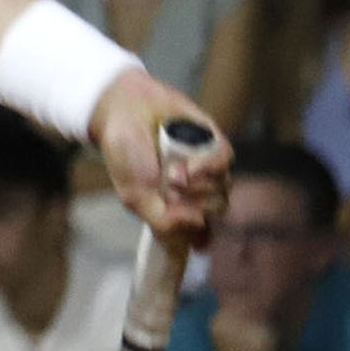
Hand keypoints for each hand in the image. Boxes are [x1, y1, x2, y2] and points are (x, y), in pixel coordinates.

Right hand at [88, 69, 231, 242]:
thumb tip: (199, 224)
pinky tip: (190, 165)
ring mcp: (207, 166)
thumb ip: (163, 221)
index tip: (195, 241)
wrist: (124, 109)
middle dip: (195, 205)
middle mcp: (195, 188)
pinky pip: (225, 162)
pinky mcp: (213, 141)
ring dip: (199, 186)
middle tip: (170, 191)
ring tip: (173, 172)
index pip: (201, 232)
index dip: (202, 238)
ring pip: (223, 188)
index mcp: (175, 205)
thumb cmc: (125, 152)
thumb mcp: (135, 196)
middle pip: (215, 210)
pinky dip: (209, 167)